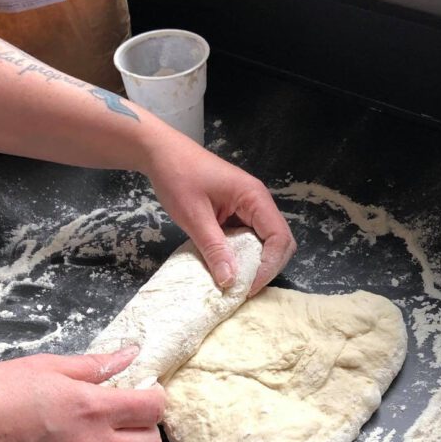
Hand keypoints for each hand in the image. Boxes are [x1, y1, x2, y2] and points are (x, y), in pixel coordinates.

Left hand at [147, 138, 295, 295]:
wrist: (161, 153)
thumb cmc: (177, 177)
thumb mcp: (194, 217)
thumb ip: (215, 249)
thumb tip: (230, 281)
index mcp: (255, 197)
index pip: (279, 238)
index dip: (268, 266)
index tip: (247, 287)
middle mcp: (258, 201)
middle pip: (280, 241)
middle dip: (267, 267)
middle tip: (245, 288)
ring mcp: (249, 206)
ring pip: (266, 241)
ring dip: (255, 262)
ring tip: (237, 281)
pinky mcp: (237, 211)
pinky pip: (249, 237)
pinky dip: (243, 254)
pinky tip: (228, 266)